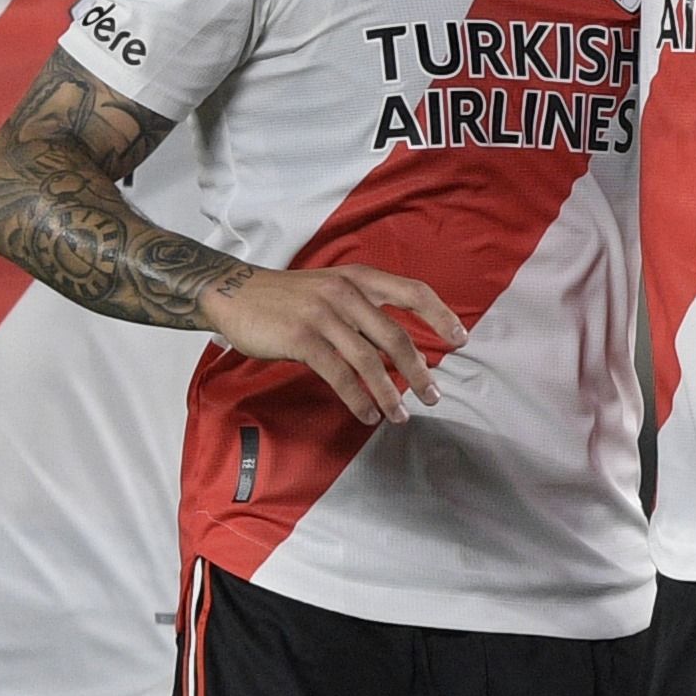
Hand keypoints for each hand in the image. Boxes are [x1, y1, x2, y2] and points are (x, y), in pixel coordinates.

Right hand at [201, 261, 463, 423]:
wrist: (233, 293)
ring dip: (390, 394)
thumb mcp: (330, 289)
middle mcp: (346, 293)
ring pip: (369, 361)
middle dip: (419, 371)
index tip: (462, 340)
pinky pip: (340, 375)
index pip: (413, 292)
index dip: (441, 316)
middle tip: (433, 396)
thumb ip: (364, 309)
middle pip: (396, 336)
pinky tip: (368, 415)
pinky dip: (359, 399)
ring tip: (402, 416)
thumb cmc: (286, 298)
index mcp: (359, 278)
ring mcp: (323, 316)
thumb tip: (400, 348)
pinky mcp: (302, 339)